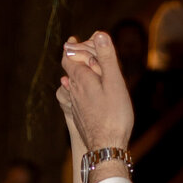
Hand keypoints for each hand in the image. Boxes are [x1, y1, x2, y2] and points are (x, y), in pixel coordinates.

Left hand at [60, 31, 134, 153]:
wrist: (106, 149)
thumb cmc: (114, 116)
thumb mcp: (115, 83)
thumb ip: (107, 58)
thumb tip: (100, 34)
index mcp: (80, 79)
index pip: (68, 56)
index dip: (72, 46)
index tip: (75, 40)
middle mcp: (73, 91)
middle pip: (69, 69)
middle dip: (78, 59)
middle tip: (89, 53)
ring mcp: (75, 106)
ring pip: (72, 85)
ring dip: (79, 76)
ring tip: (89, 73)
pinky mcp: (79, 117)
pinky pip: (76, 99)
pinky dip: (81, 91)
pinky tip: (89, 95)